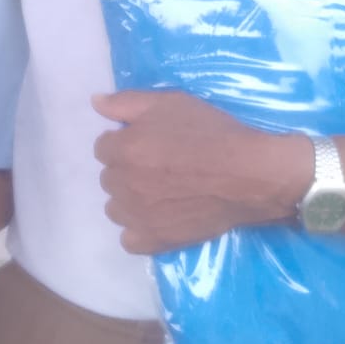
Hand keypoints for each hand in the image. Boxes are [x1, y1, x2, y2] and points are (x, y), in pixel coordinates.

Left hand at [92, 91, 311, 254]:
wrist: (249, 175)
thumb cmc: (211, 133)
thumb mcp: (169, 103)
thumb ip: (126, 103)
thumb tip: (95, 103)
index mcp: (123, 149)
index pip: (103, 147)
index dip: (125, 142)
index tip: (149, 143)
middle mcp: (124, 184)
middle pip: (109, 177)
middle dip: (127, 169)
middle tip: (159, 165)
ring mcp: (138, 216)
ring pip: (116, 208)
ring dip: (130, 199)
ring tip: (159, 192)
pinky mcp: (155, 240)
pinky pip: (129, 239)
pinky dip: (139, 229)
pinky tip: (158, 218)